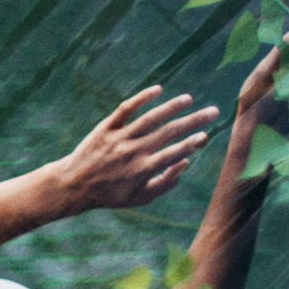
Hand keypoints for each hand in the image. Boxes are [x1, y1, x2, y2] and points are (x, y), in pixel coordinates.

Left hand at [56, 85, 220, 215]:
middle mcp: (134, 151)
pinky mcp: (107, 127)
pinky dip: (142, 98)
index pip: (174, 153)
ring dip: (172, 107)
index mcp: (144, 169)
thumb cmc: (110, 195)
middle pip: (169, 132)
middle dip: (193, 122)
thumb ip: (165, 183)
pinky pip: (127, 109)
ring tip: (189, 99)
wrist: (74, 185)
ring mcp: (120, 138)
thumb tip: (185, 163)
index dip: (192, 144)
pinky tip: (158, 90)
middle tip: (213, 112)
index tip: (206, 136)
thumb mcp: (140, 198)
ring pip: (151, 118)